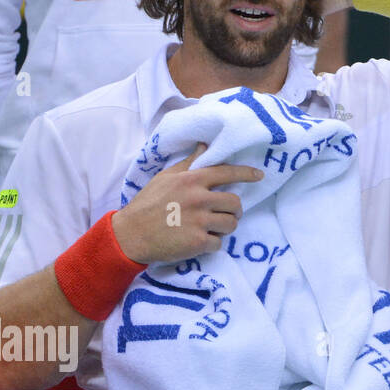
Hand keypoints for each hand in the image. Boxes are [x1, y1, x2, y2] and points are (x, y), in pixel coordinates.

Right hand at [111, 144, 262, 263]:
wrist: (129, 234)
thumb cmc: (147, 203)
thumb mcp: (165, 177)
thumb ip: (189, 163)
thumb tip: (205, 145)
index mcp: (191, 180)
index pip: (227, 173)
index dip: (246, 174)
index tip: (259, 175)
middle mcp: (199, 198)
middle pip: (235, 203)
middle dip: (233, 210)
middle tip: (225, 214)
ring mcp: (199, 221)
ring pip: (231, 224)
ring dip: (224, 228)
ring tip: (211, 228)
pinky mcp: (198, 242)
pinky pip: (219, 243)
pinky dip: (212, 244)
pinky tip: (199, 241)